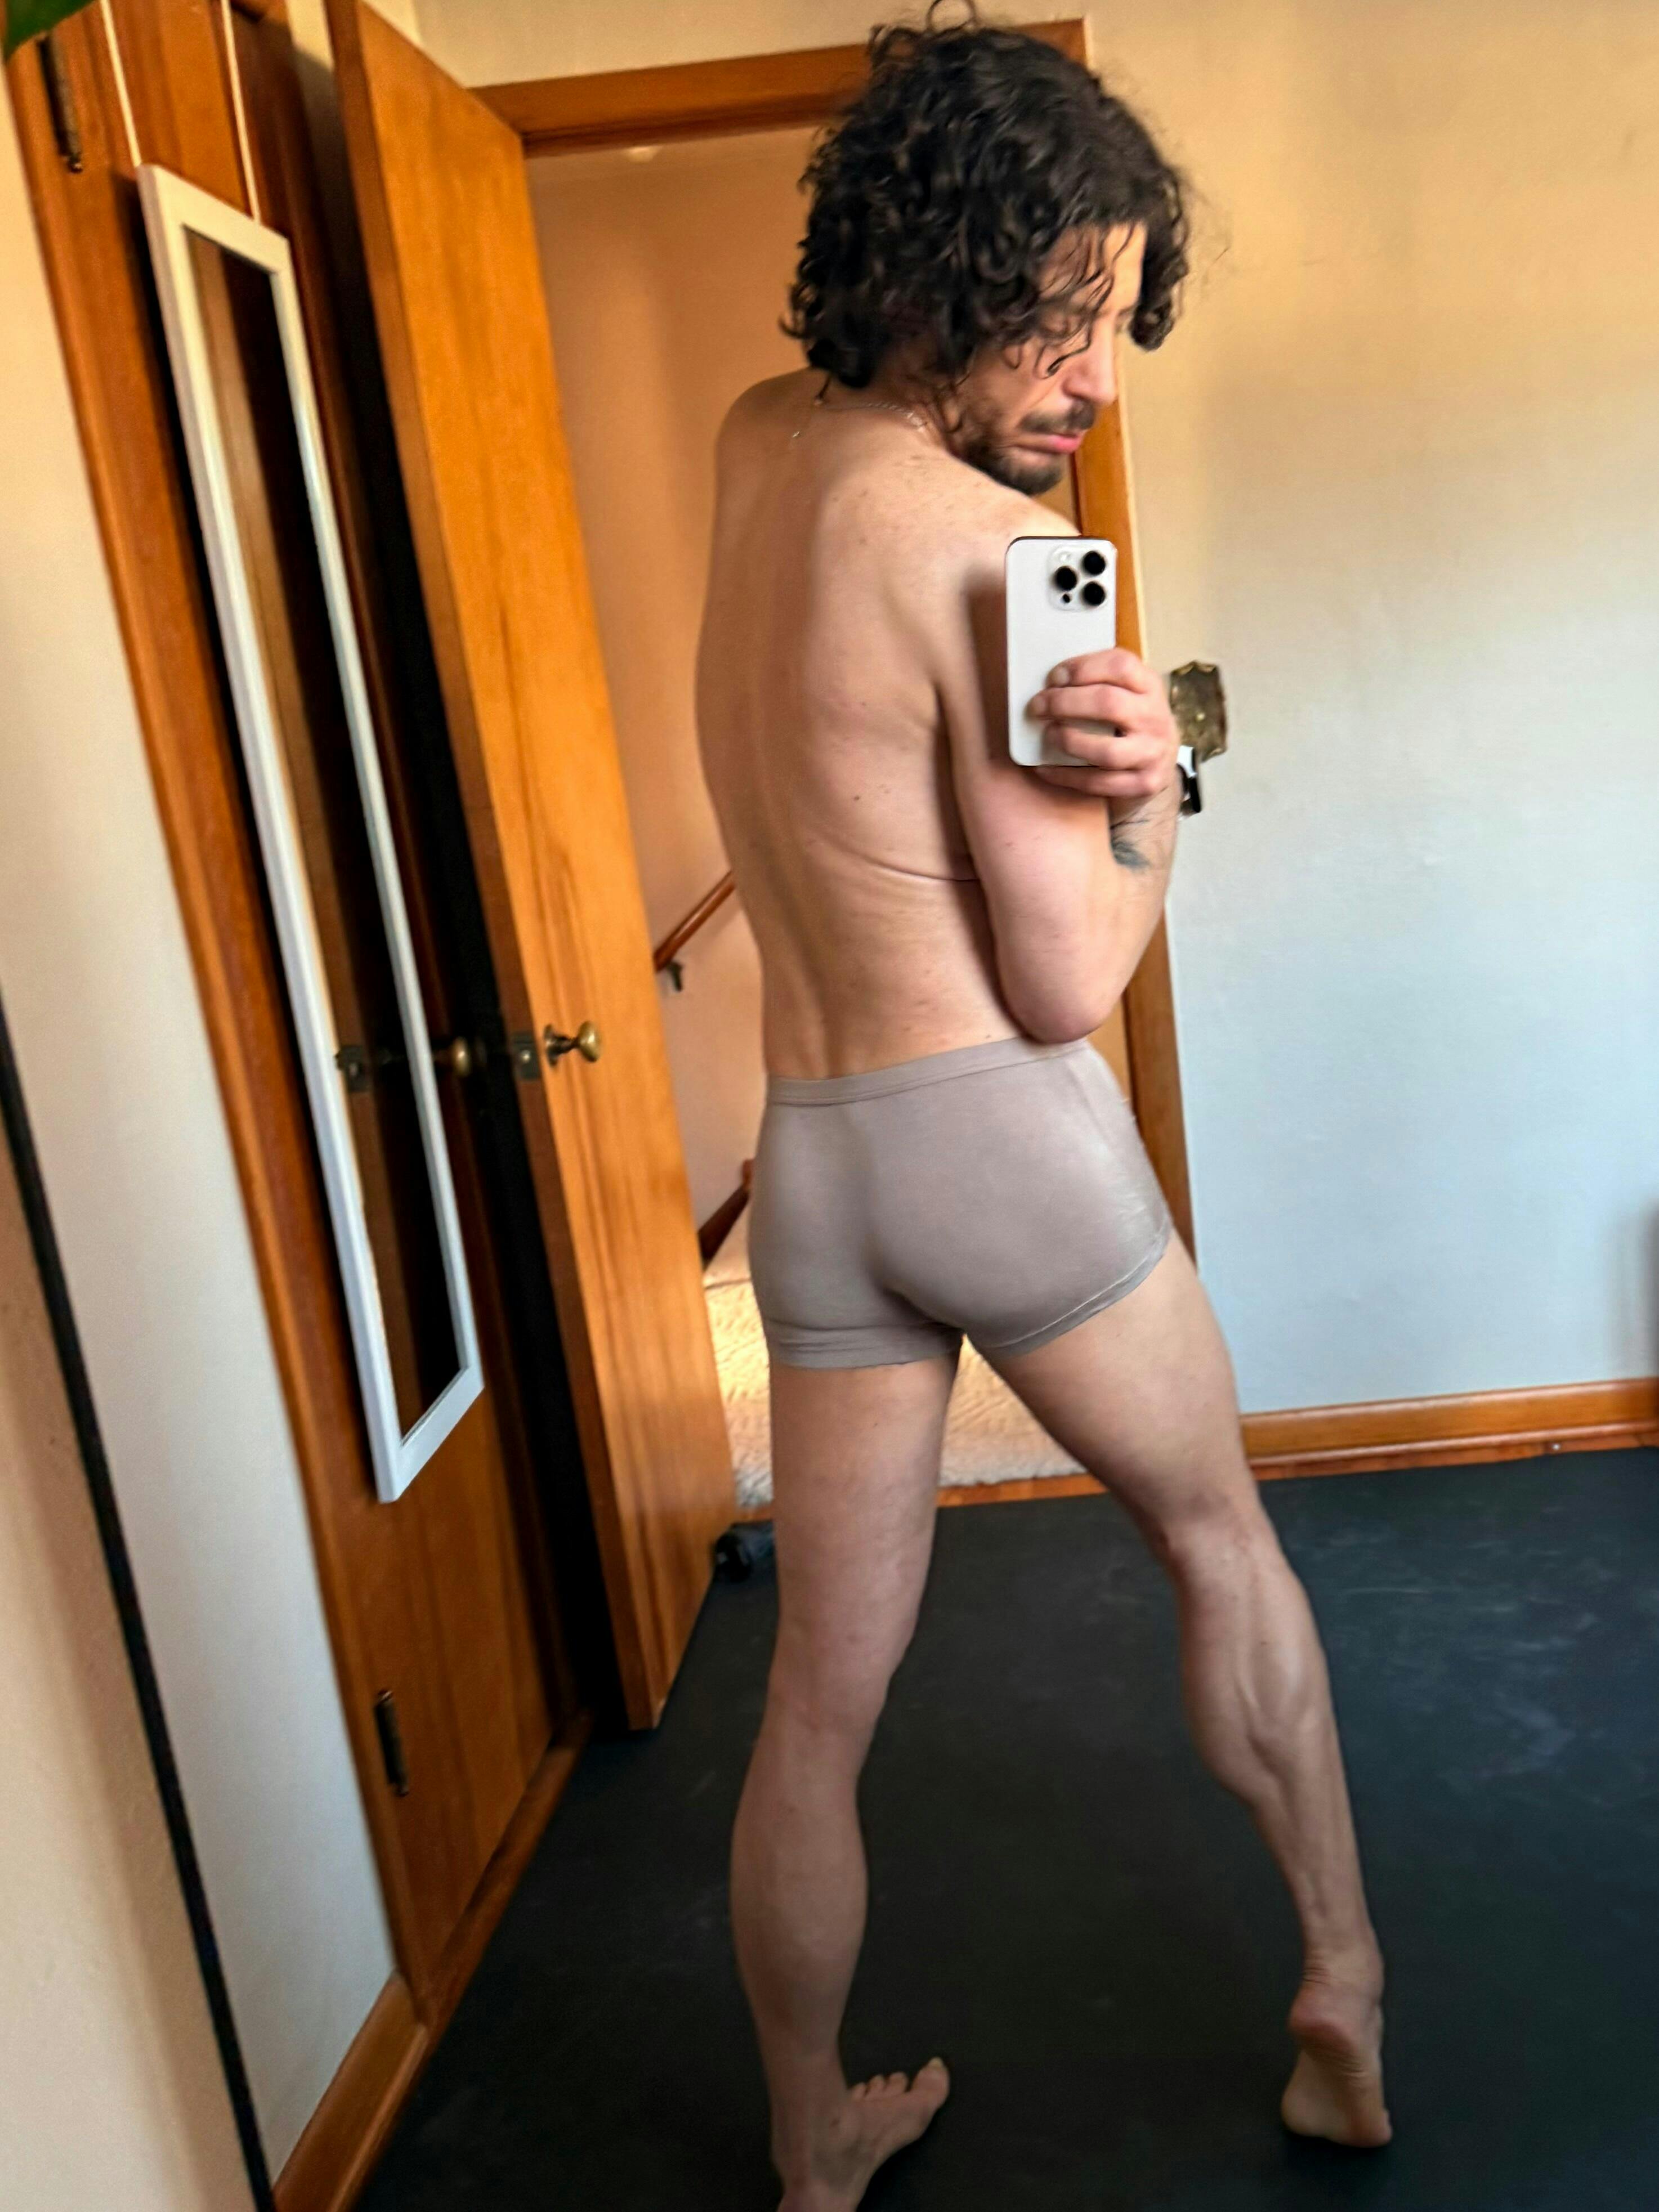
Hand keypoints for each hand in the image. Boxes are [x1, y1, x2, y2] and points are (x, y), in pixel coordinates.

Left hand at [1028, 649, 1178, 800]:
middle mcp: (1155, 719)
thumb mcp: (1128, 692)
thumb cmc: (1130, 720)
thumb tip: (1051, 682)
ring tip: (1048, 734)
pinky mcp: (1142, 785)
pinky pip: (1097, 783)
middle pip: (1108, 704)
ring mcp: (1151, 754)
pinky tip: (1044, 769)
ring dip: (1069, 741)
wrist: (1161, 763)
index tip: (1054, 677)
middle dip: (1065, 703)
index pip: (1120, 666)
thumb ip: (1099, 681)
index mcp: (1150, 686)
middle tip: (1037, 706)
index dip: (1082, 668)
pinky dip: (1065, 776)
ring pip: (1106, 751)